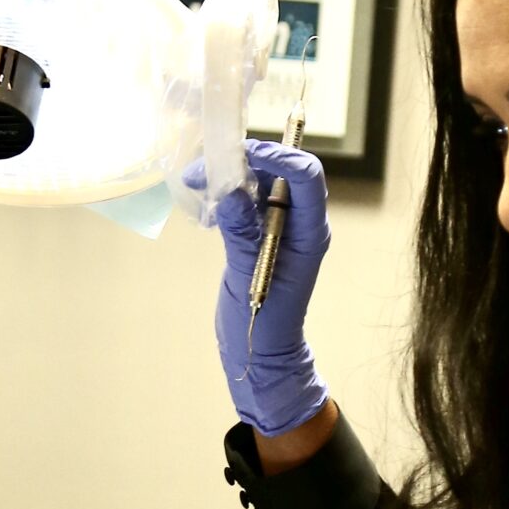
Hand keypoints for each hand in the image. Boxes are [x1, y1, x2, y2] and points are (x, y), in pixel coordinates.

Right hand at [210, 140, 330, 437]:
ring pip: (261, 183)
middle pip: (282, 172)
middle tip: (204, 168)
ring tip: (198, 187)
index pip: (306, 177)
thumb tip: (230, 191)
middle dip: (247, 161)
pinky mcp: (262, 234)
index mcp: (310, 234)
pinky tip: (205, 210)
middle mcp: (301, 225)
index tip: (241, 154)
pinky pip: (248, 202)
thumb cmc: (263, 325)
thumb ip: (242, 234)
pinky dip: (226, 196)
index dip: (279, 156)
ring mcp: (282, 229)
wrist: (261, 354)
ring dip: (230, 177)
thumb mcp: (249, 279)